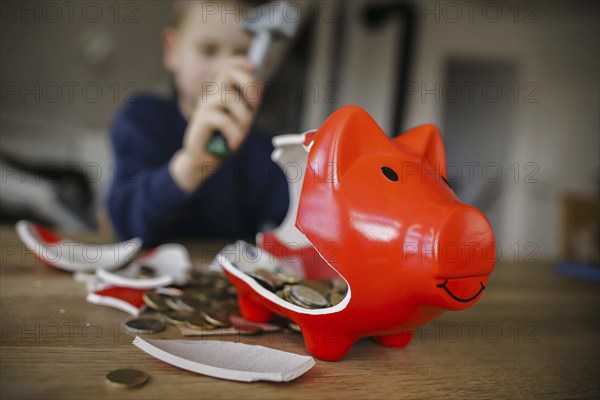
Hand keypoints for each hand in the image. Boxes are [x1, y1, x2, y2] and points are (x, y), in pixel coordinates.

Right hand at [170, 57, 261, 191]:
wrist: (205, 160)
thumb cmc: (224, 138)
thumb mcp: (242, 119)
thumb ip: (249, 102)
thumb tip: (260, 82)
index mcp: (221, 92)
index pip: (229, 68)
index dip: (240, 62)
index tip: (254, 66)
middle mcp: (211, 95)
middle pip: (227, 73)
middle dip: (246, 82)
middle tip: (254, 103)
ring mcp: (204, 106)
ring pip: (227, 97)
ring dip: (242, 117)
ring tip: (243, 133)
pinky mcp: (201, 120)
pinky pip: (223, 120)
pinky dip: (234, 133)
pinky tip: (234, 144)